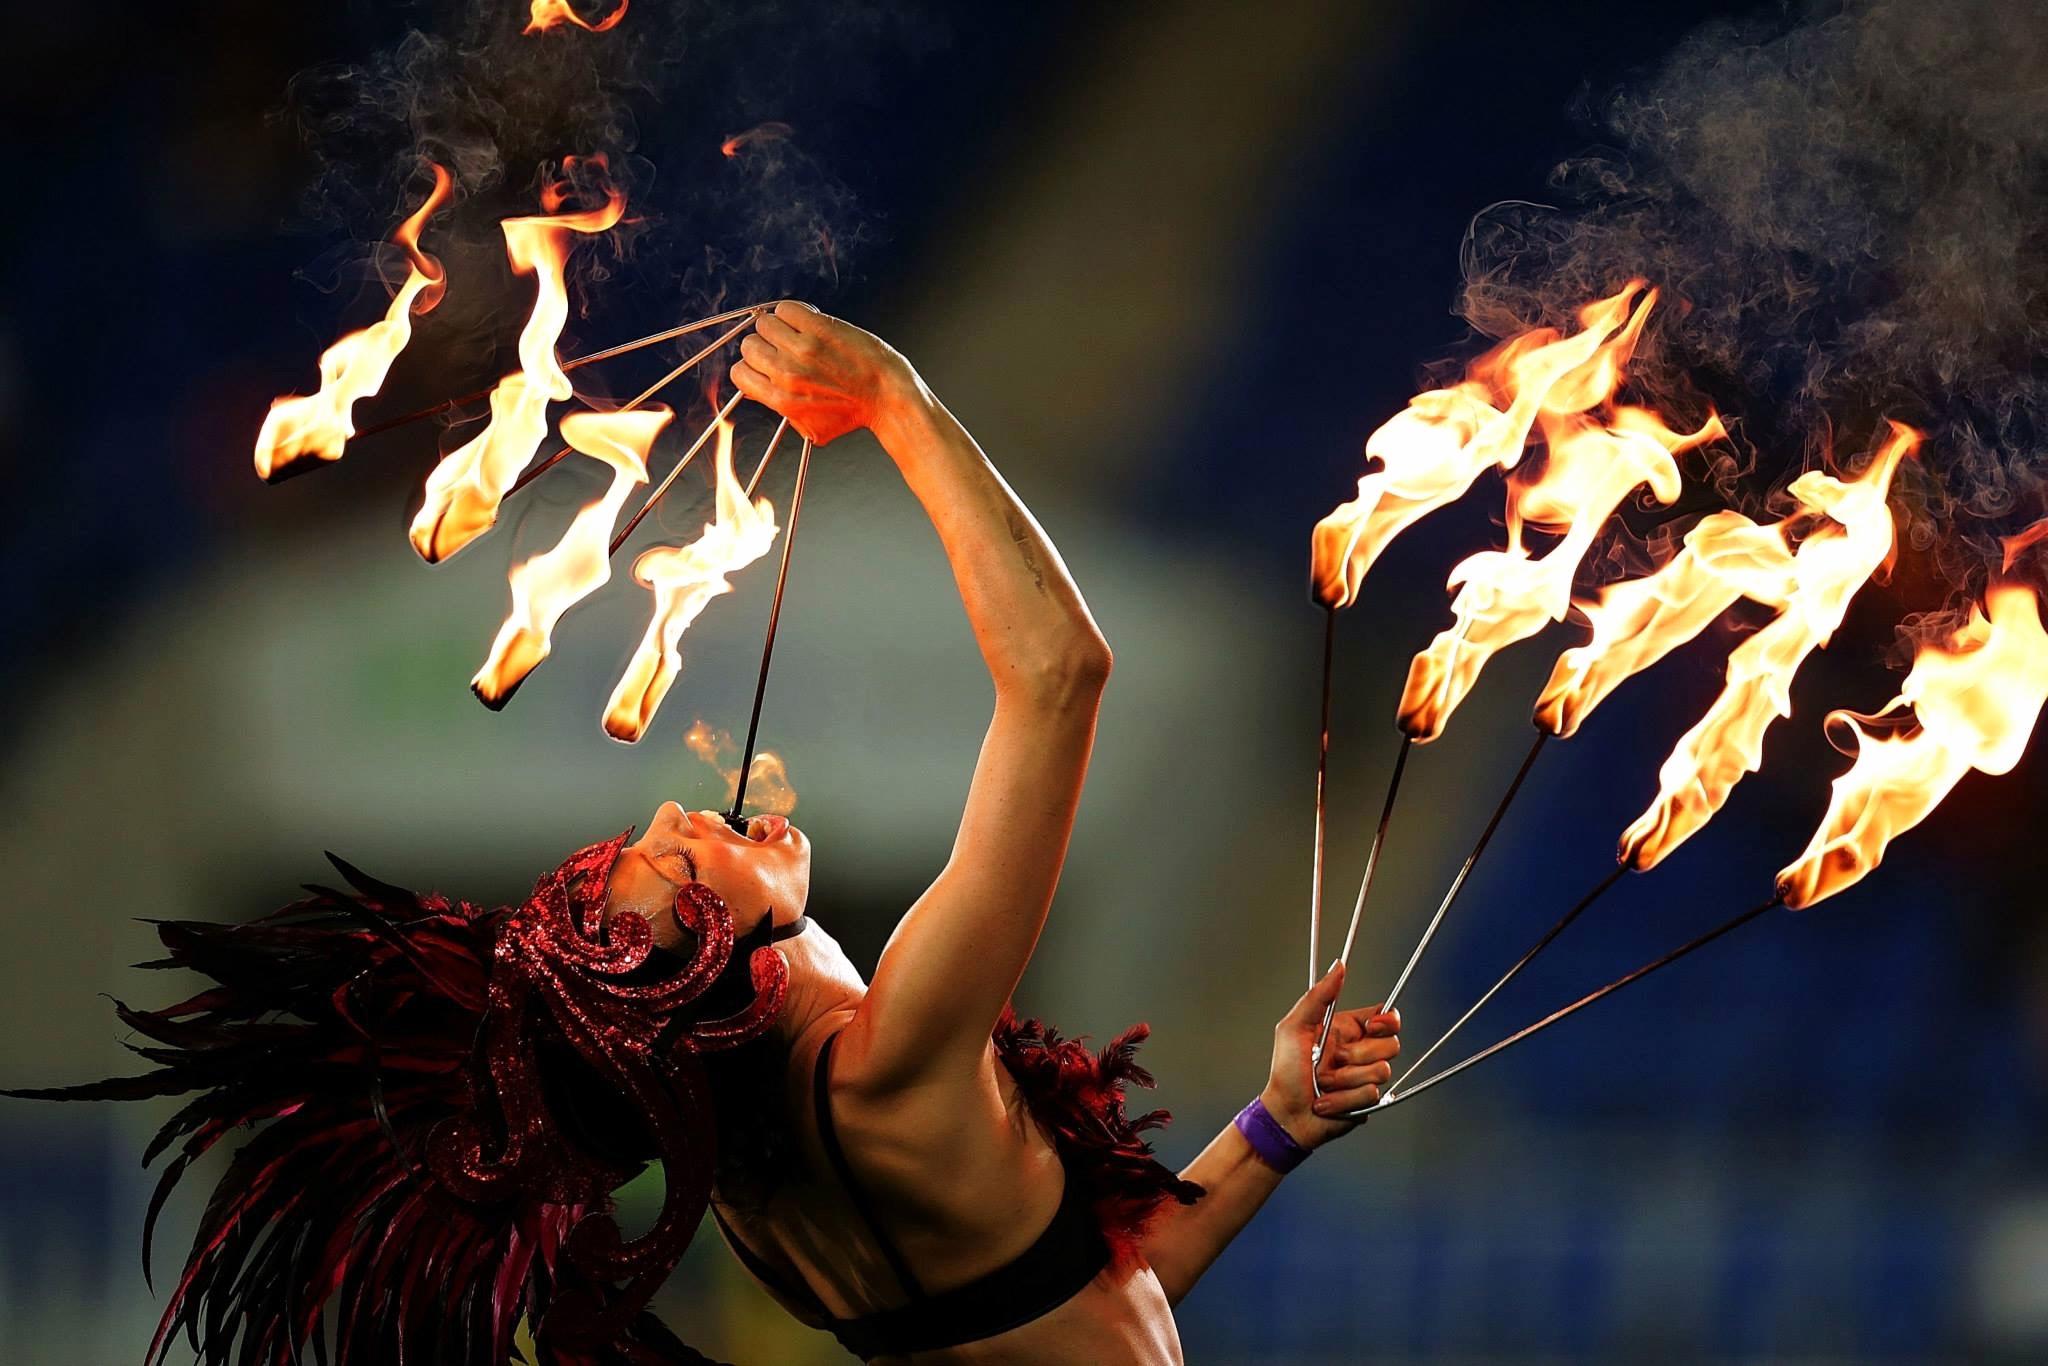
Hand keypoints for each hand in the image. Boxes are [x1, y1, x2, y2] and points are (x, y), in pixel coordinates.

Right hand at [730, 301, 920, 445]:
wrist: (887, 397)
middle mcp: (787, 373)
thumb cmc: (853, 414)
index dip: (752, 367)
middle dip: (764, 345)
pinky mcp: (820, 328)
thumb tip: (757, 393)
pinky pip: (787, 308)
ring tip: (795, 333)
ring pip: (764, 322)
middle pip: (749, 345)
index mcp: (781, 400)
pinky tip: (807, 321)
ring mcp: (803, 348)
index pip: (740, 373)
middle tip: (782, 347)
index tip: (766, 364)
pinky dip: (793, 312)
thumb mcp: (811, 427)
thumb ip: (781, 411)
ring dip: (777, 325)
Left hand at [1261, 962, 1399, 1149]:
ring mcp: (1365, 1078)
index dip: (1388, 1022)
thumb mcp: (1295, 1027)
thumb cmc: (1286, 1070)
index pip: (1386, 1018)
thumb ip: (1319, 996)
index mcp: (1348, 1031)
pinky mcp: (1367, 1102)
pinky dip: (1344, 1100)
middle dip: (1358, 1055)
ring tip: (1323, 1084)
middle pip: (1391, 1046)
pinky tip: (1327, 1102)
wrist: (1286, 1113)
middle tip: (1332, 1061)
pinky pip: (1372, 1096)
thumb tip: (1338, 966)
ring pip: (1382, 1072)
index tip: (1372, 1027)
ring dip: (1346, 1080)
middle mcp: (1361, 1053)